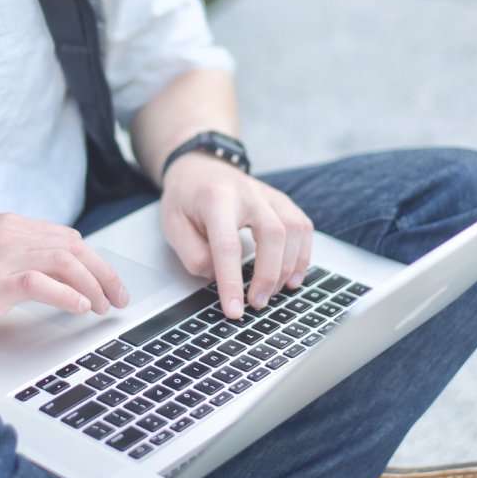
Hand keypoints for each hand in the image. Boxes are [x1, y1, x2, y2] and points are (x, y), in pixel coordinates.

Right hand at [0, 213, 127, 330]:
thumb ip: (15, 256)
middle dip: (104, 274)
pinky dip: (67, 295)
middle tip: (119, 299)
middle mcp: (11, 234)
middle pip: (75, 248)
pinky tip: (80, 308)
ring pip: (66, 261)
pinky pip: (41, 282)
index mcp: (10, 225)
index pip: (67, 238)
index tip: (108, 283)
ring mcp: (2, 255)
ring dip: (93, 286)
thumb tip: (54, 276)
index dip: (94, 261)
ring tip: (103, 307)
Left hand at [160, 153, 313, 318]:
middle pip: (273, 233)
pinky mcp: (282, 201)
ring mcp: (269, 195)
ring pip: (294, 229)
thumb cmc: (186, 199)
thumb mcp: (172, 226)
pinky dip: (302, 255)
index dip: (232, 281)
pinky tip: (293, 277)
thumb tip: (219, 278)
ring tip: (273, 293)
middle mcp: (247, 193)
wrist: (200, 167)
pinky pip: (303, 227)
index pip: (227, 245)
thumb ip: (194, 255)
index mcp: (216, 199)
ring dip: (288, 267)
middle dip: (269, 275)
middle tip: (257, 304)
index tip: (234, 310)